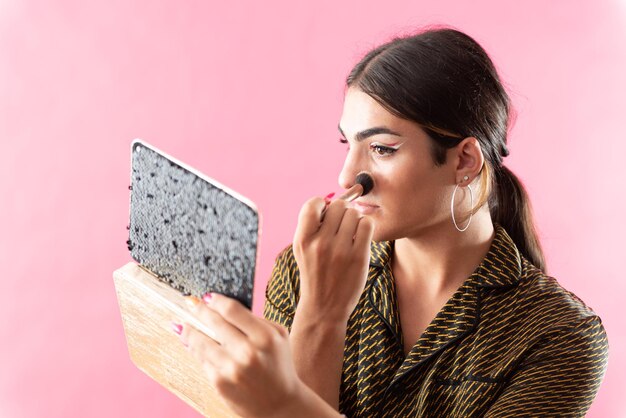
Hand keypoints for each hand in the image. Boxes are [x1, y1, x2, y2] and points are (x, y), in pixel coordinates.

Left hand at [175, 293, 306, 417]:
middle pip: (214, 322)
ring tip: (182, 325)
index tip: (208, 297)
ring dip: (189, 331)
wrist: (280, 405)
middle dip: (199, 310)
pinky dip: (196, 350)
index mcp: (265, 337)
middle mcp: (247, 352)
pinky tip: (190, 343)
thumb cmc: (279, 366)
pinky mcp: (219, 382)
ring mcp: (231, 368)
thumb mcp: (278, 337)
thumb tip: (225, 307)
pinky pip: (202, 360)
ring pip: (201, 342)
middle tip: (190, 303)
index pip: (232, 310)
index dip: (216, 300)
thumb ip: (256, 320)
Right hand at [292, 196, 374, 321]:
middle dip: (342, 211)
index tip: (326, 212)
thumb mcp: (303, 249)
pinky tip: (360, 237)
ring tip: (351, 233)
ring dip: (355, 219)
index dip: (322, 204)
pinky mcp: (358, 257)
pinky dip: (365, 227)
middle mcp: (319, 243)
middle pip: (338, 206)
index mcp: (302, 239)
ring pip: (354, 213)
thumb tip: (331, 199)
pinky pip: (367, 225)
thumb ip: (312, 225)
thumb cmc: (315, 272)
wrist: (324, 306)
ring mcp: (339, 250)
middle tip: (342, 223)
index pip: (312, 204)